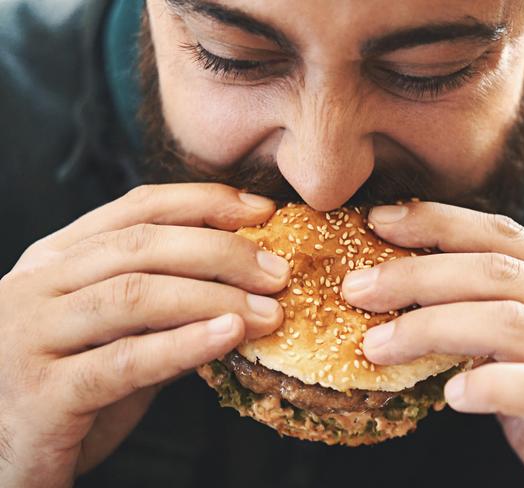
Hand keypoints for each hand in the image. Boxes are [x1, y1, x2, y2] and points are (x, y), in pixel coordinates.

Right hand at [0, 184, 289, 487]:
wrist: (2, 460)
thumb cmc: (65, 393)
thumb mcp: (116, 336)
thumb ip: (166, 310)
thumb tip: (242, 286)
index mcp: (55, 260)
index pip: (136, 208)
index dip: (205, 203)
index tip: (261, 211)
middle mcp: (36, 287)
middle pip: (141, 245)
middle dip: (221, 251)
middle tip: (276, 271)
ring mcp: (30, 337)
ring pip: (134, 295)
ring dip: (213, 298)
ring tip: (268, 310)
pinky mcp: (41, 395)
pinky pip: (125, 361)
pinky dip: (184, 345)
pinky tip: (229, 336)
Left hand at [343, 202, 523, 487]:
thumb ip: (494, 318)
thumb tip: (411, 296)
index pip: (505, 236)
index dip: (438, 222)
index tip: (380, 220)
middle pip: (499, 272)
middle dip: (417, 273)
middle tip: (358, 287)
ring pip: (511, 323)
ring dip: (430, 328)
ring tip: (377, 345)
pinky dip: (489, 386)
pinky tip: (451, 396)